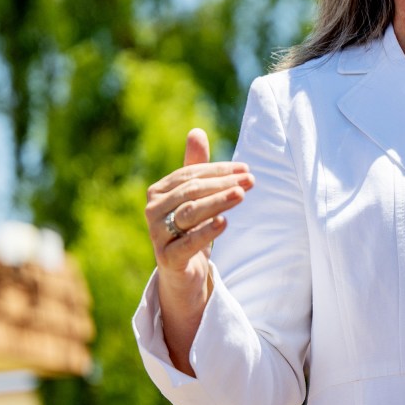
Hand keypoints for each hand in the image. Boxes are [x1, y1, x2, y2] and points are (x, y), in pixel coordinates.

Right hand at [144, 128, 253, 371]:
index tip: (247, 170)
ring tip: (241, 195)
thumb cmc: (190, 229)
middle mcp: (153, 210)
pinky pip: (186, 243)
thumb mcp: (194, 198)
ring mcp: (157, 235)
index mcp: (159, 191)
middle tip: (251, 181)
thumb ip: (196, 166)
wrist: (182, 272)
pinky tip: (224, 222)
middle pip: (192, 191)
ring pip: (190, 213)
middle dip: (223, 184)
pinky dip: (205, 232)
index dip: (220, 170)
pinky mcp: (166, 258)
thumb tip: (197, 131)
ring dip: (217, 202)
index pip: (192, 174)